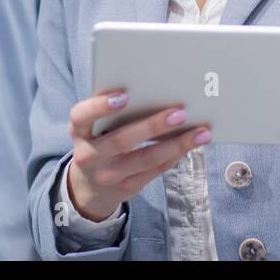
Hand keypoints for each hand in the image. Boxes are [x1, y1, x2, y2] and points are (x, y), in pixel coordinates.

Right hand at [64, 92, 211, 221]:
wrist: (90, 185)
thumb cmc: (99, 139)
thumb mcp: (94, 126)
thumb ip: (112, 111)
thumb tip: (156, 91)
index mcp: (78, 132)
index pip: (82, 117)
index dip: (100, 106)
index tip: (124, 96)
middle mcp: (89, 156)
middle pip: (121, 141)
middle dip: (152, 126)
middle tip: (180, 113)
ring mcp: (108, 176)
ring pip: (145, 159)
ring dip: (176, 144)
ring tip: (201, 132)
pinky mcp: (127, 188)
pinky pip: (155, 171)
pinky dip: (174, 156)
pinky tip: (191, 145)